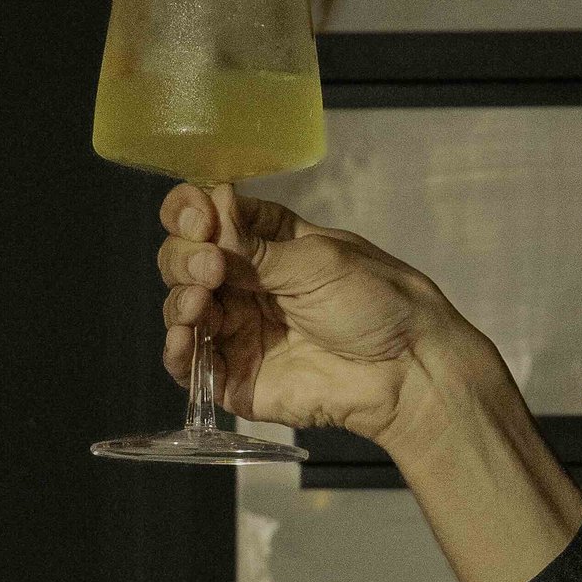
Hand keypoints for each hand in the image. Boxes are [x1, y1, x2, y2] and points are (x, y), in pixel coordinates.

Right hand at [154, 185, 493, 447]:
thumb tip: (209, 204)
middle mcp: (245, 282)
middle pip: (184, 259)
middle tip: (211, 266)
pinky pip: (189, 365)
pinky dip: (177, 350)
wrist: (403, 369)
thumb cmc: (376, 303)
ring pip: (181, 308)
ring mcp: (237, 330)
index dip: (190, 212)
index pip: (207, 217)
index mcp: (266, 241)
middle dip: (185, 257)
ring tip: (203, 301)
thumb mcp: (316, 260)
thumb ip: (255, 245)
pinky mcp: (235, 378)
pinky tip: (185, 339)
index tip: (200, 218)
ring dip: (180, 300)